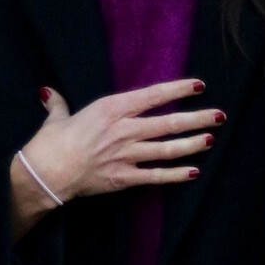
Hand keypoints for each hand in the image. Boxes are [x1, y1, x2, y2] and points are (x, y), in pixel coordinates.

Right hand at [9, 79, 222, 233]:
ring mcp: (127, 155)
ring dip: (192, 144)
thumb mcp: (57, 117)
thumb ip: (59, 104)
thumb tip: (48, 94)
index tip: (199, 86)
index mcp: (111, 109)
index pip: (153, 95)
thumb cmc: (51, 143)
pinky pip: (156, 176)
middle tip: (219, 115)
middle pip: (169, 123)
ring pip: (168, 149)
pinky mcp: (125, 178)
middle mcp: (124, 130)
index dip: (178, 90)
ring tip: (210, 139)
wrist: (46, 173)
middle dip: (197, 118)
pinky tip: (193, 171)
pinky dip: (176, 175)